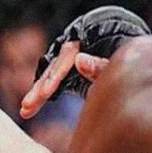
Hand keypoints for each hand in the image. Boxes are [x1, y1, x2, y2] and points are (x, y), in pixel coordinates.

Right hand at [20, 6, 148, 118]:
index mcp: (86, 41)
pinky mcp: (68, 72)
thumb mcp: (118, 60)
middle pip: (53, 67)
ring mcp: (68, 60)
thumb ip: (101, 65)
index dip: (55, 75)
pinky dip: (41, 96)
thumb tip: (79, 61)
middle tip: (27, 105)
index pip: (66, 58)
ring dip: (37, 94)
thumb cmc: (126, 55)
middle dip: (41, 88)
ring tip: (25, 111)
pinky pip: (52, 84)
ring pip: (49, 76)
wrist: (126, 52)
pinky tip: (29, 110)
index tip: (44, 93)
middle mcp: (73, 48)